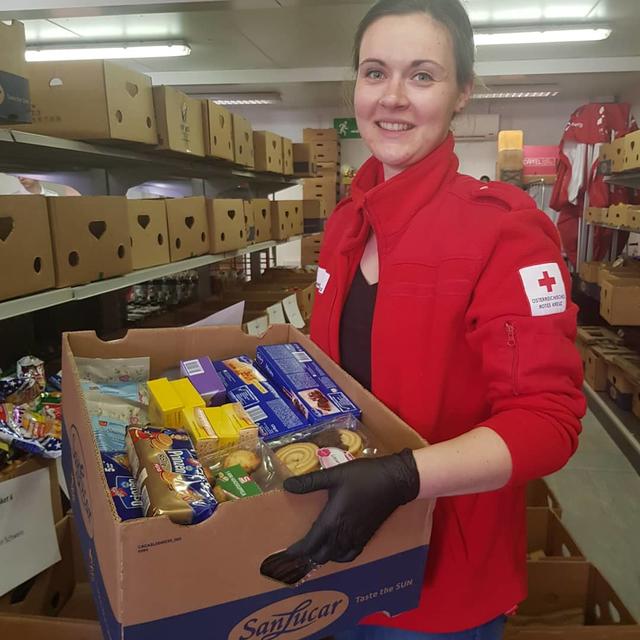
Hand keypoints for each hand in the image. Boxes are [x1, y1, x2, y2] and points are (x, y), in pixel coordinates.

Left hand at [284, 448, 419, 564]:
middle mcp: (343, 534)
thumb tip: (287, 485)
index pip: (310, 543)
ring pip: (334, 557)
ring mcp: (356, 537)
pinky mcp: (366, 537)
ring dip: (322, 557)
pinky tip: (335, 550)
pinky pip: (349, 555)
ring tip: (313, 550)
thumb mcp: (334, 474)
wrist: (394, 481)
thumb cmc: (363, 476)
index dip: (297, 551)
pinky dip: (339, 557)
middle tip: (297, 552)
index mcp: (332, 520)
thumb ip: (310, 482)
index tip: (286, 553)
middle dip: (307, 556)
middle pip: (320, 555)